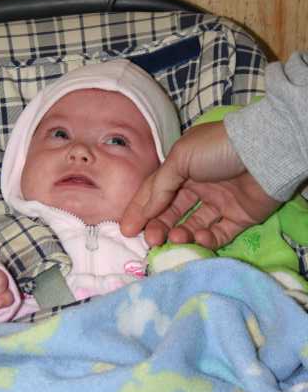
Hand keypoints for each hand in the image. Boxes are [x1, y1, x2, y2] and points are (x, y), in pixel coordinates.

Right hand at [120, 122, 280, 249]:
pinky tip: (201, 238)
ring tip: (176, 239)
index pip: (155, 192)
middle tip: (152, 241)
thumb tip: (141, 214)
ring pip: (193, 226)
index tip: (128, 231)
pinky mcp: (239, 218)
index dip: (140, 211)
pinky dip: (207, 240)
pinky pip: (218, 234)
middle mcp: (200, 186)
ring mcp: (220, 203)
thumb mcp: (179, 159)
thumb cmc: (216, 150)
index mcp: (183, 168)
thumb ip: (158, 188)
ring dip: (181, 235)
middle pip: (172, 213)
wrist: (263, 153)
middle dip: (159, 227)